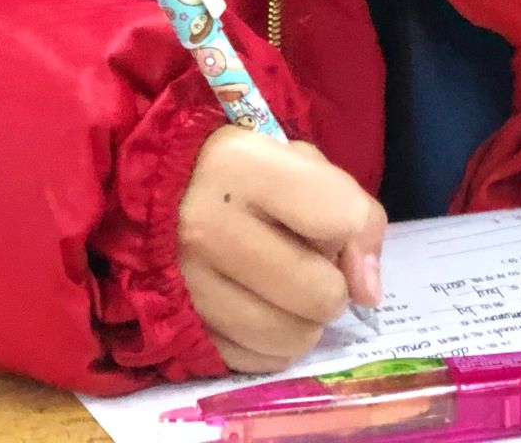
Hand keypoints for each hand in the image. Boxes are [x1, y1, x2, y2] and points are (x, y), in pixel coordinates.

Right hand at [177, 128, 385, 372]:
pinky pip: (257, 360)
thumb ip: (347, 208)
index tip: (352, 237)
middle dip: (332, 286)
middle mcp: (206, 228)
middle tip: (314, 268)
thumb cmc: (238, 173)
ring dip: (304, 320)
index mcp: (239, 167)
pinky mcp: (178, 328)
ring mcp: (187, 285)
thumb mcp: (294, 160)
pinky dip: (272, 344)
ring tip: (287, 291)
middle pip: (319, 293)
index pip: (338, 217)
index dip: (360, 234)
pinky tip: (260, 311)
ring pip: (291, 336)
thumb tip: (368, 289)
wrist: (152, 195)